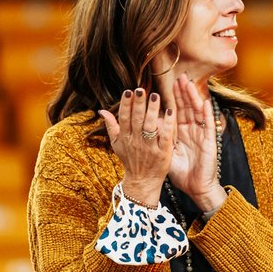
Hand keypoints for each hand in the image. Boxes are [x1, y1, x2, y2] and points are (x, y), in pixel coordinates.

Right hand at [98, 87, 174, 205]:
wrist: (142, 182)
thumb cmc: (130, 160)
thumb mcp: (117, 144)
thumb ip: (110, 126)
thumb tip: (101, 110)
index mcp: (125, 137)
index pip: (124, 118)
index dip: (126, 105)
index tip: (128, 91)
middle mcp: (136, 141)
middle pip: (137, 120)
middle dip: (138, 104)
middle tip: (141, 89)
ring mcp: (150, 147)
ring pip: (150, 126)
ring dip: (152, 111)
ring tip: (155, 96)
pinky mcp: (163, 152)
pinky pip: (165, 136)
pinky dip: (167, 124)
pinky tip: (170, 111)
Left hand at [168, 73, 226, 212]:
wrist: (196, 187)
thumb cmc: (181, 171)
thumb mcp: (165, 152)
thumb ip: (158, 137)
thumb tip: (146, 124)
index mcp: (180, 132)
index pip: (176, 111)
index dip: (173, 97)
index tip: (168, 83)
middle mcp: (191, 130)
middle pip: (187, 107)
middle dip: (183, 92)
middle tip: (179, 76)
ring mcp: (201, 134)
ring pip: (196, 112)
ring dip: (193, 97)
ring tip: (189, 84)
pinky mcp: (209, 142)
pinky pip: (208, 125)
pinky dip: (207, 113)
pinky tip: (205, 102)